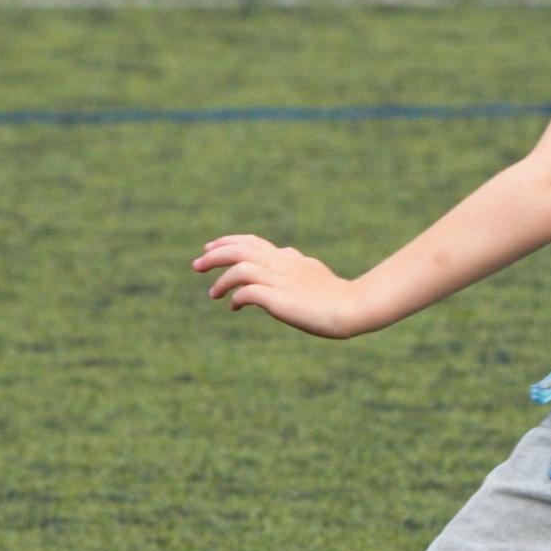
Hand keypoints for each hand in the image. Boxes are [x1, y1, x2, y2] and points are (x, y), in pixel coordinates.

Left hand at [192, 234, 366, 338]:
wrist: (353, 308)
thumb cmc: (339, 296)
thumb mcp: (315, 275)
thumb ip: (299, 266)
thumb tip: (290, 256)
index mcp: (290, 259)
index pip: (254, 243)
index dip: (230, 243)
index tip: (212, 248)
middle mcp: (282, 264)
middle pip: (241, 248)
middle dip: (215, 254)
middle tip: (197, 264)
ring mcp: (280, 280)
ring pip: (240, 266)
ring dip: (221, 278)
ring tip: (212, 293)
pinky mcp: (279, 298)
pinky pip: (248, 292)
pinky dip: (237, 296)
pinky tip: (234, 307)